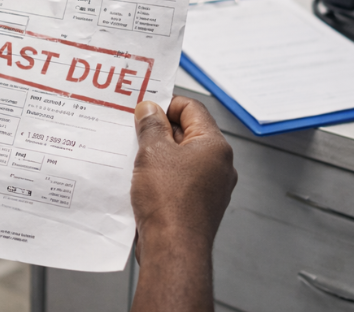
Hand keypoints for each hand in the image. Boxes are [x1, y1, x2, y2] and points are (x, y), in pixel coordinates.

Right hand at [130, 96, 236, 260]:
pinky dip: (162, 176)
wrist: (173, 248)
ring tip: (135, 157)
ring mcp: (211, 187)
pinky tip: (142, 181)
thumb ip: (151, 125)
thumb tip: (149, 109)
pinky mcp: (199, 204)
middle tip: (135, 131)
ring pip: (182, 159)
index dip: (166, 104)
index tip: (145, 109)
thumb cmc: (169, 203)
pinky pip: (180, 180)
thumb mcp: (152, 152)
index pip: (192, 108)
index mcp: (214, 146)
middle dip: (159, 131)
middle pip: (188, 133)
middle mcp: (218, 165)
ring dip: (158, 155)